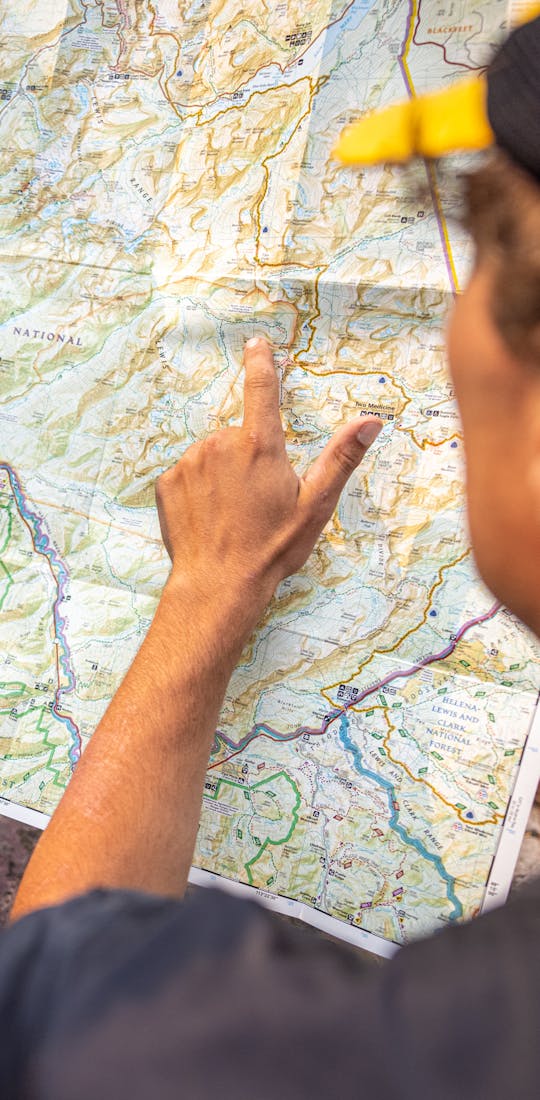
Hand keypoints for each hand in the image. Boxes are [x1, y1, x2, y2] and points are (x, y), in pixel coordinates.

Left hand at [156, 337, 381, 632]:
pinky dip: (198, 490)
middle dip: (248, 459)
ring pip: (211, 456)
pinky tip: (209, 517)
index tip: (256, 343)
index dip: (261, 363)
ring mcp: (190, 462)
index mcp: (260, 446)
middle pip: (238, 437)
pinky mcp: (168, 482)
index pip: (262, 390)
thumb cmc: (271, 548)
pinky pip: (187, 475)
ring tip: (232, 513)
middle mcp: (221, 444)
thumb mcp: (315, 506)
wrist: (218, 584)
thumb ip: (341, 458)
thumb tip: (370, 421)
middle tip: (256, 501)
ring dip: (222, 475)